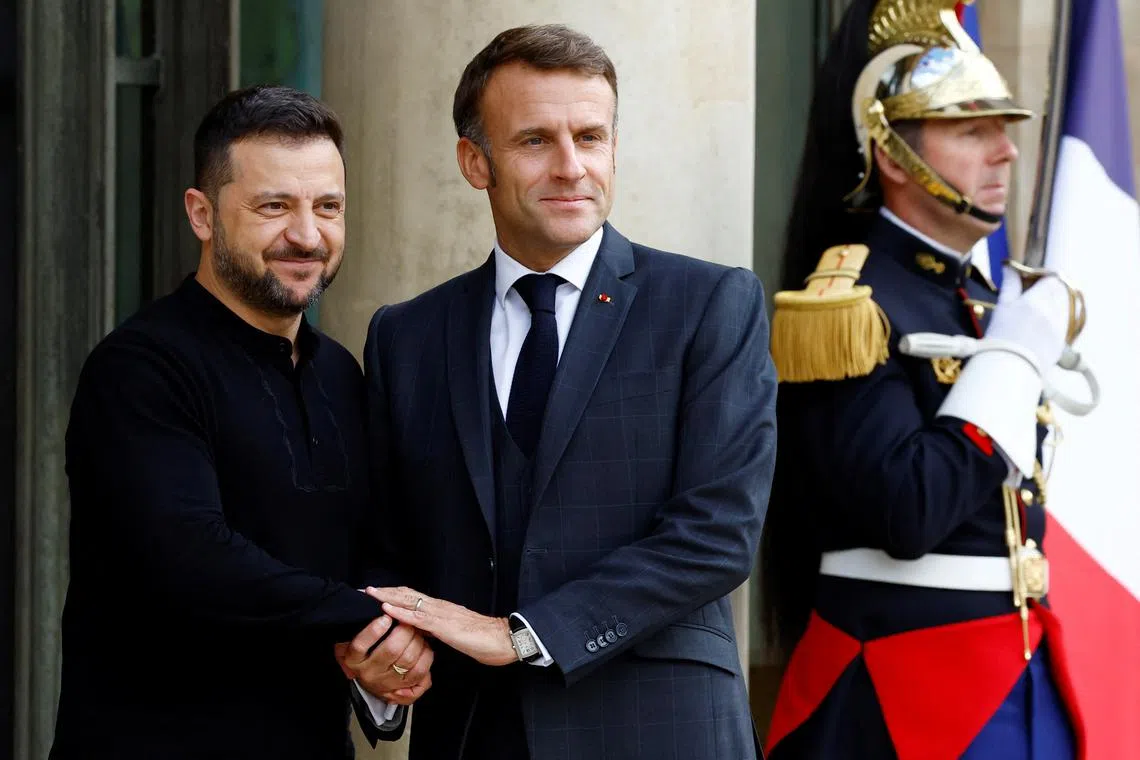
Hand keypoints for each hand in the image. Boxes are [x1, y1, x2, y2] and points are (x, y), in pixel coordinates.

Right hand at [337, 614, 433, 705]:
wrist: (372, 681)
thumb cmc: (367, 652)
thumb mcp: (356, 640)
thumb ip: (362, 624)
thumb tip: (370, 599)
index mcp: (353, 659)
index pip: (360, 645)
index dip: (374, 630)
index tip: (385, 616)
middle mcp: (368, 673)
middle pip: (391, 649)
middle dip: (405, 630)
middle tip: (409, 619)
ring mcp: (386, 683)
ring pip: (408, 659)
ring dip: (418, 640)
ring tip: (417, 630)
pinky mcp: (403, 690)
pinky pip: (420, 672)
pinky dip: (426, 655)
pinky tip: (425, 645)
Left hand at [365, 586, 516, 666]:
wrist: (503, 639)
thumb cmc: (482, 638)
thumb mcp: (454, 633)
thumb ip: (439, 628)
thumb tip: (423, 629)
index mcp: (441, 609)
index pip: (412, 597)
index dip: (393, 594)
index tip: (375, 594)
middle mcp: (438, 607)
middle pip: (407, 594)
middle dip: (385, 591)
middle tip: (363, 590)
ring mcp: (440, 614)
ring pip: (409, 601)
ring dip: (387, 596)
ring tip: (369, 593)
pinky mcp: (443, 626)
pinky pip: (417, 617)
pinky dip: (400, 611)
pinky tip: (386, 608)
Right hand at [987, 271, 1070, 368]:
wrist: (1008, 369)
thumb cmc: (1000, 337)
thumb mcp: (1002, 307)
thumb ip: (1010, 285)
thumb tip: (1010, 268)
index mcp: (1037, 300)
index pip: (1052, 280)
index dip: (1044, 279)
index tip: (1033, 282)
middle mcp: (1052, 312)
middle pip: (1061, 292)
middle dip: (1051, 291)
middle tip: (1035, 296)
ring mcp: (1059, 328)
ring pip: (1063, 308)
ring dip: (1054, 307)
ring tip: (1034, 316)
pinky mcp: (1061, 343)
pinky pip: (1062, 325)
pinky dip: (1053, 324)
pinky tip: (1037, 331)